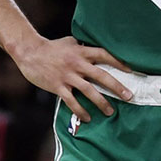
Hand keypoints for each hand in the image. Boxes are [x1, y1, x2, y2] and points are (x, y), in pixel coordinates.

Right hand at [14, 36, 132, 121]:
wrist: (29, 52)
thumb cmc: (51, 47)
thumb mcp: (70, 42)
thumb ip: (83, 47)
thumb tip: (94, 49)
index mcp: (82, 52)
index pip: (105, 55)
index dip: (119, 62)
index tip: (132, 70)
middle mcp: (77, 64)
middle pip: (102, 76)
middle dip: (117, 87)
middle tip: (129, 96)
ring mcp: (68, 76)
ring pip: (89, 91)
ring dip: (101, 102)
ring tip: (110, 111)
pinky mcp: (58, 86)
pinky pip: (71, 101)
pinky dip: (80, 110)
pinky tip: (86, 118)